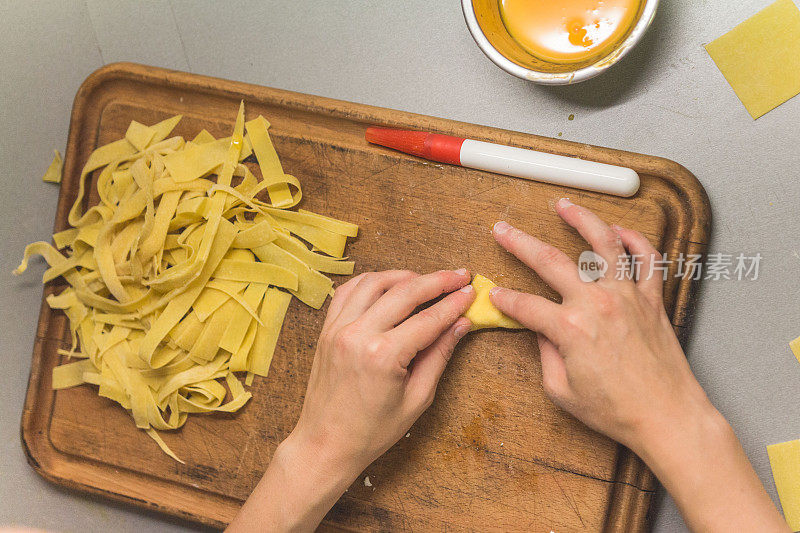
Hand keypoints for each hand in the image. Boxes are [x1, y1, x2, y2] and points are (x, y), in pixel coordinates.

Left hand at [292, 268, 473, 473]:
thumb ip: (439, 356)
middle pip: (404, 291)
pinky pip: (348, 291)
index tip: (471, 291)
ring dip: (404, 276)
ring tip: (426, 280)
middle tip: (459, 275)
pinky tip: (389, 284)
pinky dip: (371, 281)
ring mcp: (338, 328)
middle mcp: (358, 334)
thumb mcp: (416, 399)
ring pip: (374, 282)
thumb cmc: (371, 431)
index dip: (454, 303)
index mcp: (383, 356)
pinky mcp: (327, 329)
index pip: (428, 319)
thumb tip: (461, 324)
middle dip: (437, 280)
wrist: (325, 444)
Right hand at [489, 198, 786, 531]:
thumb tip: (540, 330)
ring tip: (564, 205)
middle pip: (550, 261)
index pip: (525, 304)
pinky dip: (635, 239)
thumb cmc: (618, 411)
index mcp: (570, 329)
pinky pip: (648, 259)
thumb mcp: (562, 390)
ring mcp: (627, 297)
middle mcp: (598, 304)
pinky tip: (619, 230)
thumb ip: (545, 354)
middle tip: (503, 230)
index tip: (494, 294)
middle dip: (520, 243)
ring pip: (603, 243)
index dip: (504, 299)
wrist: (667, 417)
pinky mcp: (652, 299)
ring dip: (581, 219)